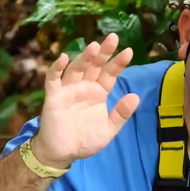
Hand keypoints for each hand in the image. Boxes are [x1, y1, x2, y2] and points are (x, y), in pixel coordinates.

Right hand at [32, 34, 140, 169]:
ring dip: (84, 57)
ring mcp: (68, 89)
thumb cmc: (86, 140)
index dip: (118, 63)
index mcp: (98, 92)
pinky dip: (57, 68)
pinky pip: (54, 79)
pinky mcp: (54, 96)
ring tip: (94, 47)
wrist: (64, 152)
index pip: (110, 74)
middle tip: (113, 38)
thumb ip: (121, 114)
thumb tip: (136, 96)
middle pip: (94, 66)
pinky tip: (64, 59)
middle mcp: (84, 87)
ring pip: (77, 68)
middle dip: (103, 52)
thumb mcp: (109, 130)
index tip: (128, 51)